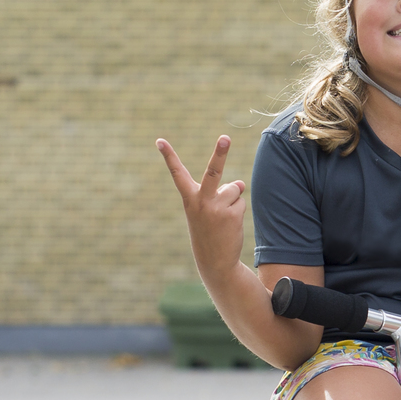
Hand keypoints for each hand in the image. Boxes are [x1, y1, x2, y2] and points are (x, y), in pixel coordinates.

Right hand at [158, 135, 246, 273]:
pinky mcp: (231, 215)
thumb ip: (221, 192)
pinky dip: (239, 210)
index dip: (168, 156)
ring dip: (233, 200)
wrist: (215, 262)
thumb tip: (241, 183)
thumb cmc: (209, 231)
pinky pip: (241, 202)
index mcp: (189, 198)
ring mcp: (216, 208)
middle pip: (213, 171)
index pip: (177, 173)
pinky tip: (230, 225)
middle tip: (225, 137)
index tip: (159, 140)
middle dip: (220, 152)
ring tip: (223, 218)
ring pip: (234, 189)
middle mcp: (200, 201)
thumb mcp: (208, 210)